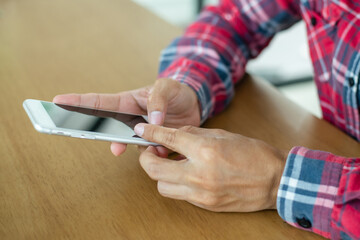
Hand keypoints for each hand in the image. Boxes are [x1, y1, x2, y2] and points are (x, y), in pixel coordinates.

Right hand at [53, 78, 200, 155]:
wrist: (194, 106)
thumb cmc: (177, 92)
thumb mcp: (167, 88)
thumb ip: (158, 102)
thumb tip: (151, 122)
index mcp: (128, 101)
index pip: (99, 102)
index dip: (79, 102)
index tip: (58, 101)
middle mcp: (129, 119)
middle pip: (106, 128)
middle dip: (97, 134)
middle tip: (85, 136)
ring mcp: (139, 132)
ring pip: (127, 145)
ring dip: (134, 149)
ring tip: (153, 148)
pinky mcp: (152, 142)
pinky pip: (146, 153)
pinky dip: (153, 155)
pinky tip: (164, 151)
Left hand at [134, 124, 287, 211]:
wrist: (276, 182)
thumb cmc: (254, 155)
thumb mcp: (223, 135)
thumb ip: (194, 134)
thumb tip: (174, 134)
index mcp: (205, 151)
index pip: (168, 139)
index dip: (150, 133)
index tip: (141, 130)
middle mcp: (199, 174)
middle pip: (154, 169)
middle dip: (146, 158)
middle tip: (150, 150)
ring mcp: (201, 193)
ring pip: (162, 187)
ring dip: (160, 174)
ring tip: (169, 163)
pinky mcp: (206, 205)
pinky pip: (180, 195)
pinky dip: (177, 184)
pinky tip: (185, 174)